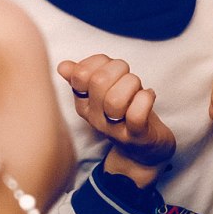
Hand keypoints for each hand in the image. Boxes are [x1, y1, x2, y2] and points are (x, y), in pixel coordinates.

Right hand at [58, 54, 175, 167]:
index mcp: (84, 103)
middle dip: (119, 69)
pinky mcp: (136, 136)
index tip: (111, 67)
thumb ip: (84, 78)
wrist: (142, 151)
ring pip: (116, 99)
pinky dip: (145, 98)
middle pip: (98, 82)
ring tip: (139, 89)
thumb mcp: (102, 94)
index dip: (100, 62)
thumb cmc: (124, 115)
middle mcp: (94, 117)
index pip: (80, 74)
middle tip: (128, 76)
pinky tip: (149, 95)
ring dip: (133, 85)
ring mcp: (114, 128)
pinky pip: (136, 114)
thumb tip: (63, 66)